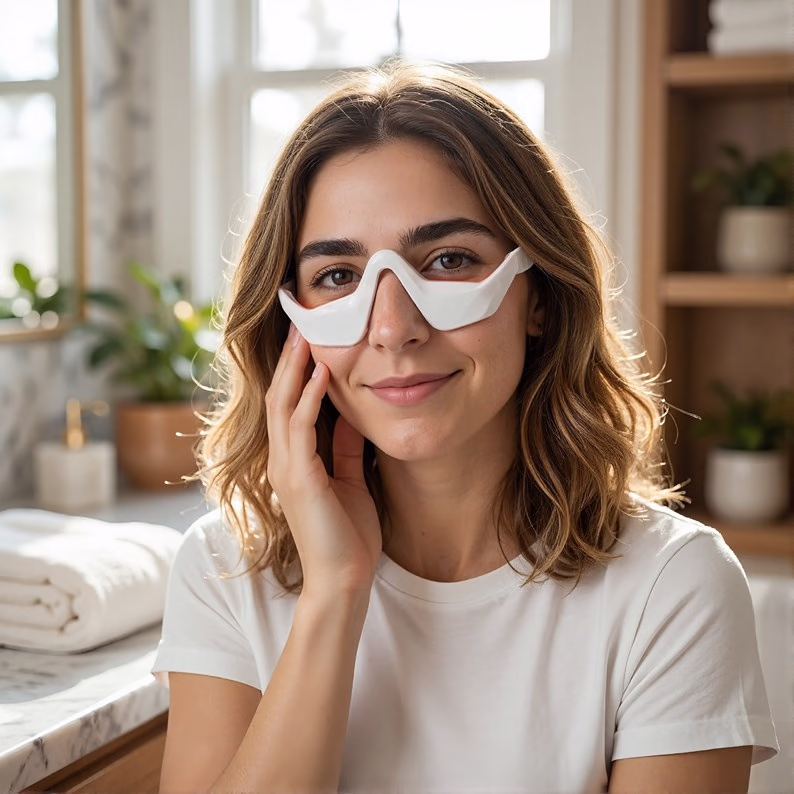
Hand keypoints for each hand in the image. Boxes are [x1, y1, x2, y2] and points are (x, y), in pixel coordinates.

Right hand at [265, 325, 381, 597]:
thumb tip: (352, 412)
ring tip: (305, 334)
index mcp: (295, 460)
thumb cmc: (348, 534)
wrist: (344, 579)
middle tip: (299, 323)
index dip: (296, 371)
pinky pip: (301, 428)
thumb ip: (346, 446)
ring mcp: (287, 468)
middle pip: (279, 397)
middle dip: (290, 359)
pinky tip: (321, 372)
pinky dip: (309, 397)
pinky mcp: (300, 478)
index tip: (309, 339)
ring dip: (295, 368)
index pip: (289, 405)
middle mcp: (283, 460)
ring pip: (283, 405)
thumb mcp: (350, 478)